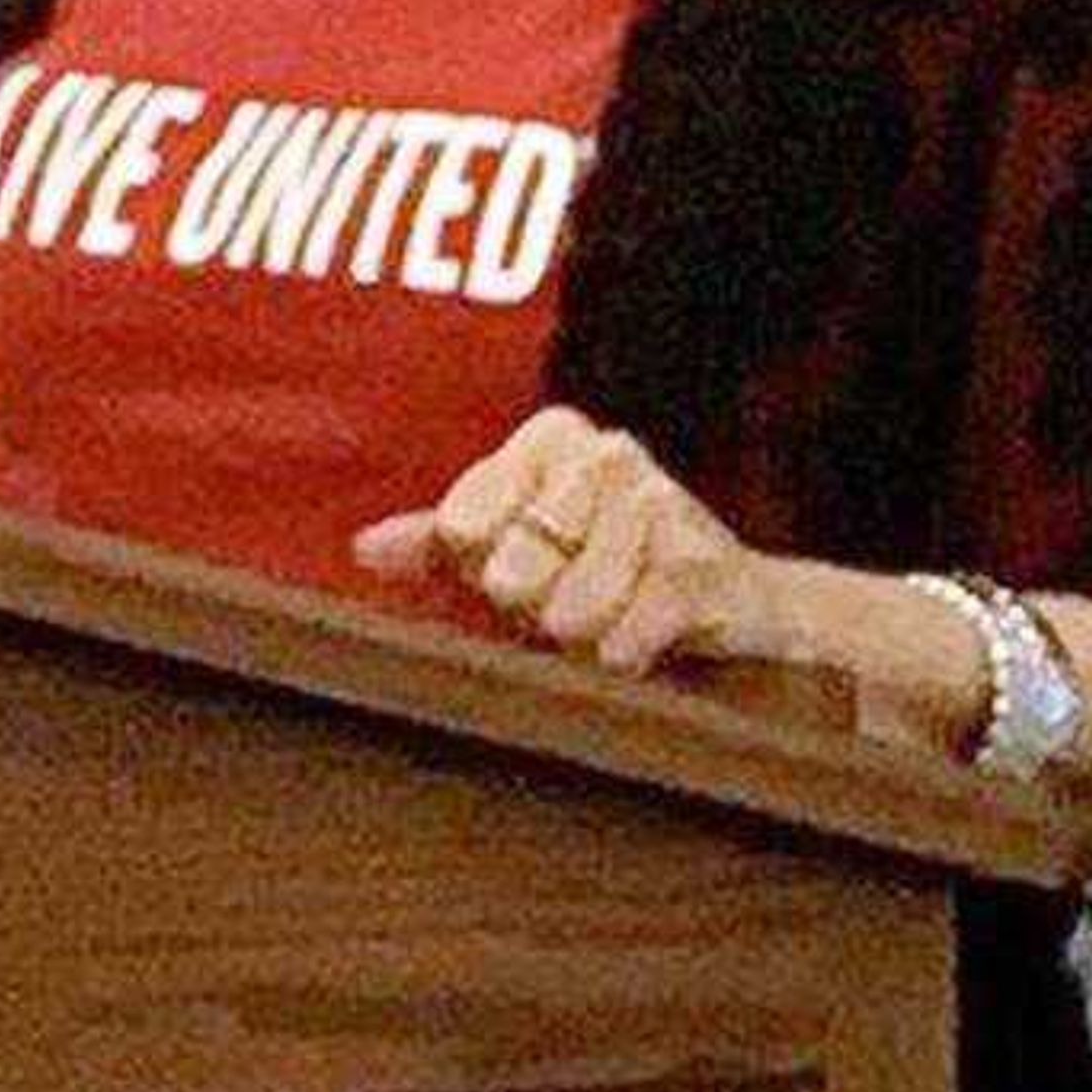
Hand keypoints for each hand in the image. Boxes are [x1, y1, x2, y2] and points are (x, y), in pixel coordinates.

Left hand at [350, 406, 792, 675]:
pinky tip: (638, 643)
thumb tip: (365, 548)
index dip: (483, 568)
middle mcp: (606, 454)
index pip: (463, 525)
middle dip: (536, 606)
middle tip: (570, 597)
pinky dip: (622, 656)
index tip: (516, 564)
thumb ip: (434, 542)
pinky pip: (626, 637)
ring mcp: (660, 504)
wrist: (726, 604)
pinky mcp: (701, 567)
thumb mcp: (512, 546)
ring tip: (611, 616)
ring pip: (570, 609)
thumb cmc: (598, 568)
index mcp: (551, 436)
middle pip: (513, 570)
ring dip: (583, 636)